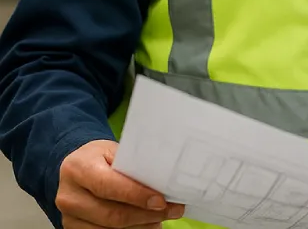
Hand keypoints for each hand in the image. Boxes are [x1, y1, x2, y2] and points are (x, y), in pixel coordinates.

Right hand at [56, 140, 184, 228]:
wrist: (75, 168)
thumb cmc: (100, 157)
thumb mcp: (114, 151)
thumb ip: (133, 164)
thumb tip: (164, 182)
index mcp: (78, 168)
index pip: (108, 186)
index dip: (137, 195)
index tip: (161, 201)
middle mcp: (69, 195)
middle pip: (111, 214)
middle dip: (146, 215)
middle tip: (173, 210)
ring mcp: (69, 216)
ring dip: (141, 226)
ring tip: (162, 218)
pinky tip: (146, 224)